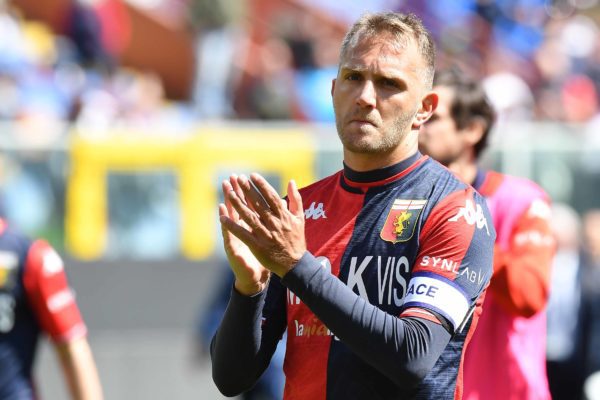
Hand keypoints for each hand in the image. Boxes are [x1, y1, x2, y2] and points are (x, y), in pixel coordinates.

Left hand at [219, 173, 305, 277]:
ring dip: (238, 204)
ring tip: (229, 193)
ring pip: (249, 217)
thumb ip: (296, 199)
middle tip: (238, 178)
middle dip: (248, 190)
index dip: (262, 185)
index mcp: (284, 216)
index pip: (271, 196)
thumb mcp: (300, 217)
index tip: (252, 175)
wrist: (295, 264)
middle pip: (258, 204)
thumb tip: (291, 181)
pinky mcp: (257, 246)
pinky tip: (223, 218)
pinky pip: (243, 234)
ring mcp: (265, 235)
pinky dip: (232, 226)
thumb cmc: (296, 238)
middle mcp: (274, 223)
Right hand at [219, 176, 269, 294]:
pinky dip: (226, 225)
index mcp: (253, 225)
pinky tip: (222, 216)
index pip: (249, 204)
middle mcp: (243, 228)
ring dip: (227, 204)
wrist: (256, 277)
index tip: (243, 176)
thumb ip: (272, 220)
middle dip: (235, 192)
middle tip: (229, 178)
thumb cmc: (264, 256)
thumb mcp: (268, 236)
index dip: (246, 191)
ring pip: (231, 218)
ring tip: (224, 190)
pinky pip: (229, 235)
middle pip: (238, 208)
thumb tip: (281, 204)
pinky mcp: (234, 247)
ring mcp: (237, 237)